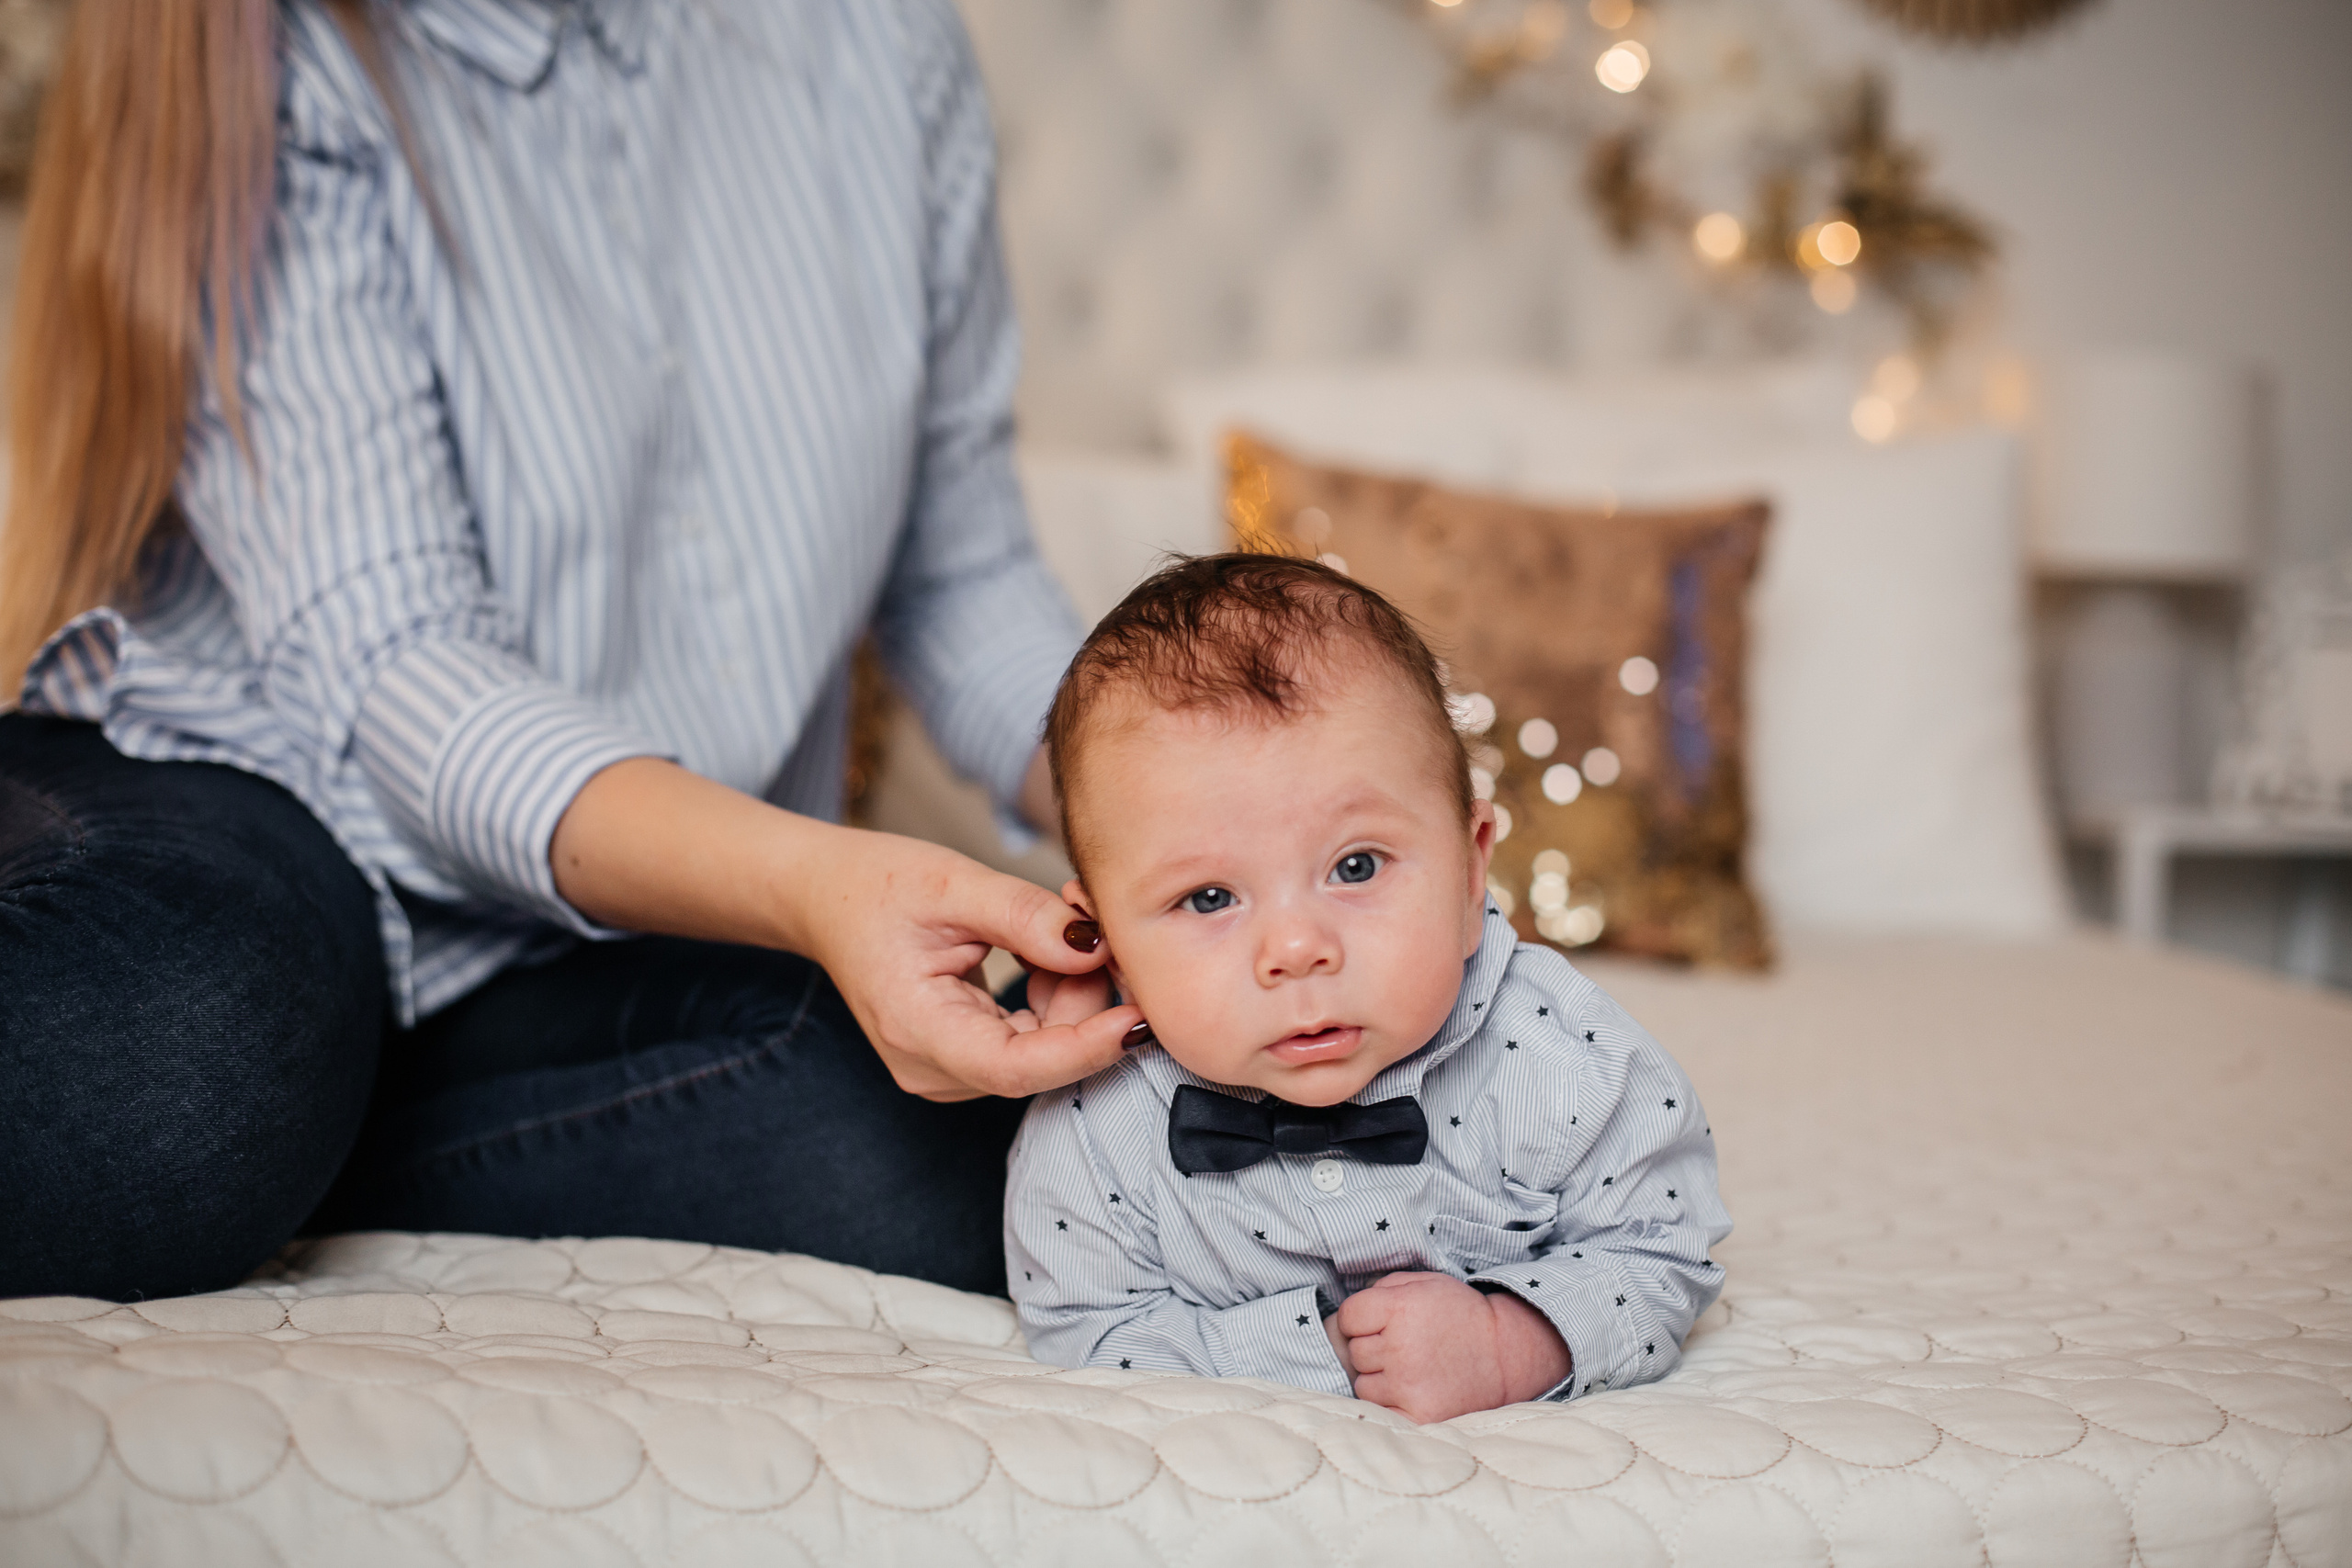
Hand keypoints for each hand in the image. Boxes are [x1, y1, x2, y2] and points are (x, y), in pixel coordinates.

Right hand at [550, 757, 1139, 1101]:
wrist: (825, 897)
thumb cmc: (875, 886)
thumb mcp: (951, 885)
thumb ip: (1026, 918)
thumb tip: (1096, 945)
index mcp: (917, 1032)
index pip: (1018, 1068)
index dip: (1086, 1047)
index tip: (1139, 1014)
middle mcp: (932, 1069)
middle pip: (1042, 1059)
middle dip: (1085, 997)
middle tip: (1090, 920)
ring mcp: (948, 1071)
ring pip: (1045, 1050)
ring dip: (1071, 993)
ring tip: (1056, 923)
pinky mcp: (965, 1058)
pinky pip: (1033, 1040)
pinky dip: (1053, 997)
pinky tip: (1044, 950)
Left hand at [1334, 1272, 1570, 1423]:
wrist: (1504, 1354)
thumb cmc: (1459, 1314)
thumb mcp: (1423, 1283)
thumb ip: (1381, 1290)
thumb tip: (1346, 1315)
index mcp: (1400, 1308)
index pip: (1347, 1317)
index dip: (1361, 1319)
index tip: (1381, 1323)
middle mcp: (1401, 1347)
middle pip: (1354, 1352)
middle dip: (1373, 1348)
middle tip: (1405, 1346)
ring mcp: (1408, 1385)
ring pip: (1363, 1385)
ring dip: (1380, 1379)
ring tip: (1412, 1369)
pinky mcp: (1419, 1415)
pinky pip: (1379, 1411)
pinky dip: (1390, 1404)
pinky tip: (1412, 1392)